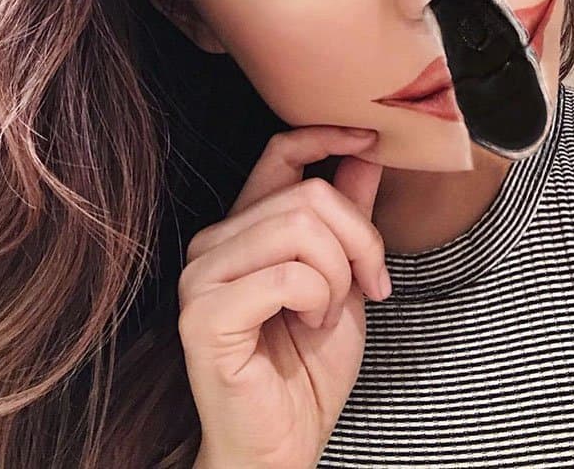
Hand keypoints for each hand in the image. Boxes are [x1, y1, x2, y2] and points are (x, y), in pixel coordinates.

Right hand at [177, 125, 387, 468]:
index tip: (370, 140)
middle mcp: (214, 242)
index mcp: (244, 227)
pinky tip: (307, 328)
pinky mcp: (205, 314)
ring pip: (302, 230)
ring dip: (339, 277)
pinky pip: (289, 276)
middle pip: (309, 196)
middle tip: (371, 285)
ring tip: (327, 313)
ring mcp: (203, 276)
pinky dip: (318, 302)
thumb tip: (365, 154)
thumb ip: (348, 218)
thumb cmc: (308, 368)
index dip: (326, 136)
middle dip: (361, 241)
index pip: (278, 152)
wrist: (282, 446)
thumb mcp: (344, 280)